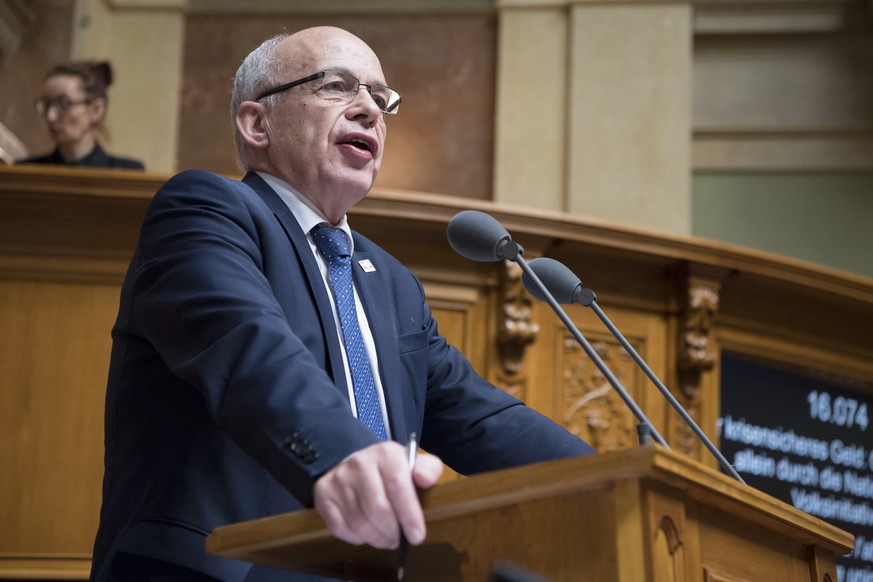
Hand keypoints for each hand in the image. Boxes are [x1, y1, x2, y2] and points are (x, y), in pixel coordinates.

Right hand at [313, 441, 443, 548]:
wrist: (358, 464)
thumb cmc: (392, 470)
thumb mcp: (414, 464)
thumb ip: (428, 469)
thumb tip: (424, 478)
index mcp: (386, 454)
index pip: (397, 486)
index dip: (409, 515)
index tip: (417, 535)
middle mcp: (359, 463)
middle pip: (377, 509)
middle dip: (393, 532)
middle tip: (399, 539)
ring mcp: (339, 478)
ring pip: (360, 523)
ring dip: (377, 538)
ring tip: (386, 537)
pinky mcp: (323, 494)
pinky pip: (341, 529)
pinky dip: (357, 538)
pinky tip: (367, 532)